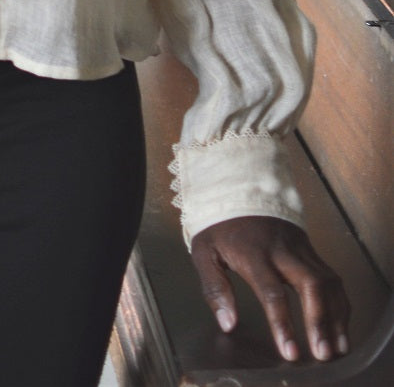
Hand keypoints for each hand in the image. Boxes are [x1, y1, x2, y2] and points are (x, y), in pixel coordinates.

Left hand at [191, 215, 349, 363]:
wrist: (238, 189)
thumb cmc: (220, 226)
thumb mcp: (204, 251)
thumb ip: (214, 288)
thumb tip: (228, 324)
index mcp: (253, 253)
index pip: (272, 292)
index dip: (283, 324)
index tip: (290, 352)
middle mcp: (282, 251)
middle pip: (311, 285)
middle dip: (320, 322)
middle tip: (323, 354)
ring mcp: (300, 249)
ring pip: (327, 282)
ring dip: (336, 316)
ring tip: (337, 348)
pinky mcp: (311, 250)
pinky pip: (331, 278)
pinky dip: (340, 303)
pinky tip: (340, 326)